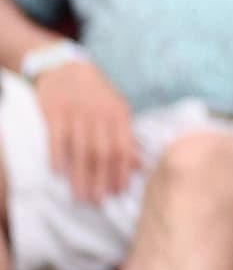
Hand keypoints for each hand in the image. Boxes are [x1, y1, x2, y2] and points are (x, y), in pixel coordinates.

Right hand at [33, 54, 139, 201]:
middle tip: (98, 201)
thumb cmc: (97, 95)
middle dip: (101, 179)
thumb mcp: (117, 110)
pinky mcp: (55, 112)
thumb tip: (140, 166)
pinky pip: (56, 137)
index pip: (123, 148)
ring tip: (81, 196)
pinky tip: (58, 173)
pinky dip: (57, 155)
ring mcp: (77, 114)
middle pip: (102, 153)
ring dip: (81, 175)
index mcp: (119, 115)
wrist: (67, 68)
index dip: (121, 172)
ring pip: (80, 149)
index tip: (119, 192)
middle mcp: (100, 115)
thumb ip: (127, 137)